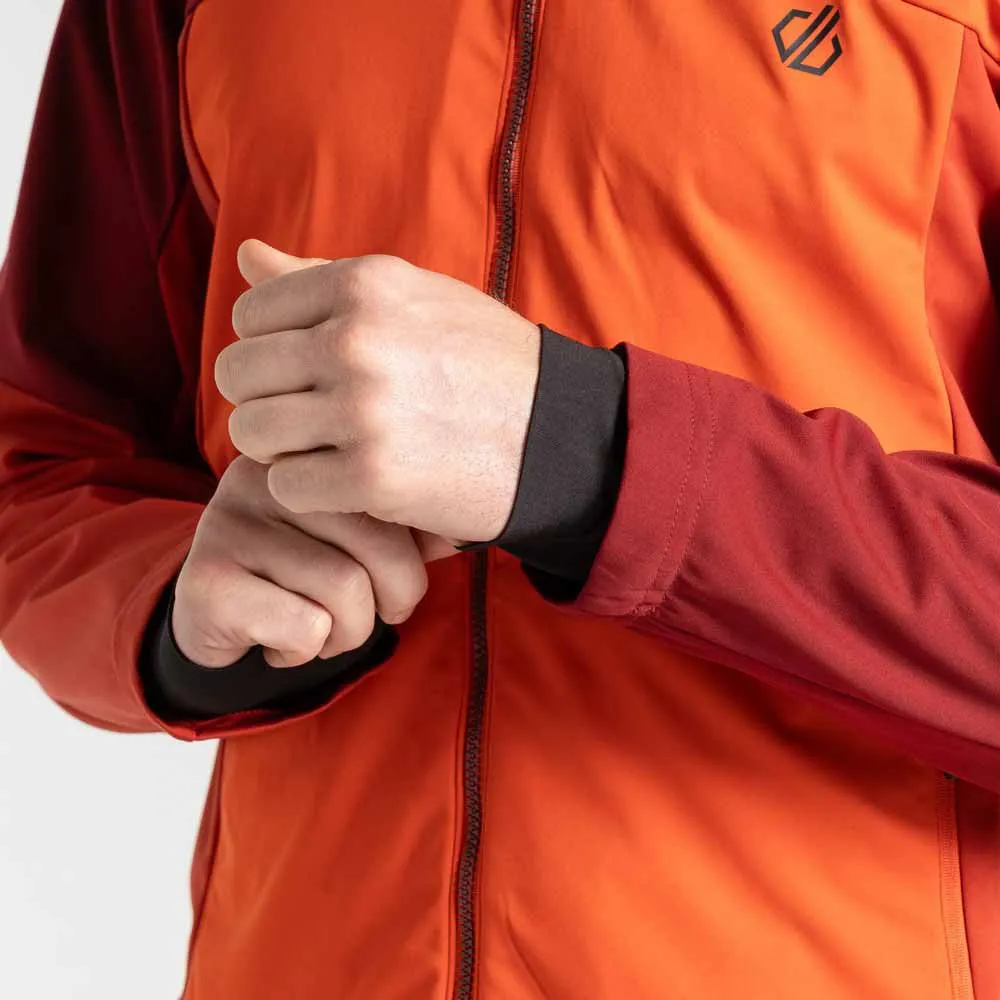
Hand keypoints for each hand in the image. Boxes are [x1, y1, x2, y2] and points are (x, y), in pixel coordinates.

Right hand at [173, 455, 449, 668]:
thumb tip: (467, 527)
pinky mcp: (207, 576)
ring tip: (315, 629)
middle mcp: (266, 472)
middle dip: (389, 603)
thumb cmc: (304, 574)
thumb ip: (410, 523)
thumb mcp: (361, 541)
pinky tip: (277, 641)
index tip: (388, 585)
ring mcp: (230, 519)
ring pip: (345, 590)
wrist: (218, 620)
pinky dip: (303, 651)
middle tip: (359, 617)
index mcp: (311, 452)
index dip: (408, 563)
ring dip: (345, 634)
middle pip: (380, 545)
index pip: (398, 498)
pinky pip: (304, 626)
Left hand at [215, 240, 541, 542]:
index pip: (250, 313)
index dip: (269, 348)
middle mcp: (357, 340)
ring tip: (326, 451)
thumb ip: (324, 278)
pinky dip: (309, 493)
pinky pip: (286, 487)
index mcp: (366, 285)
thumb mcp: (417, 298)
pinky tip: (346, 484)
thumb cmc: (485, 365)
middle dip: (266, 400)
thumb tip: (246, 256)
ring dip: (281, 450)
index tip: (306, 372)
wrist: (558, 438)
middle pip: (238, 374)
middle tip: (310, 418)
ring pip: (251, 433)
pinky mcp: (372, 477)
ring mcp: (364, 410)